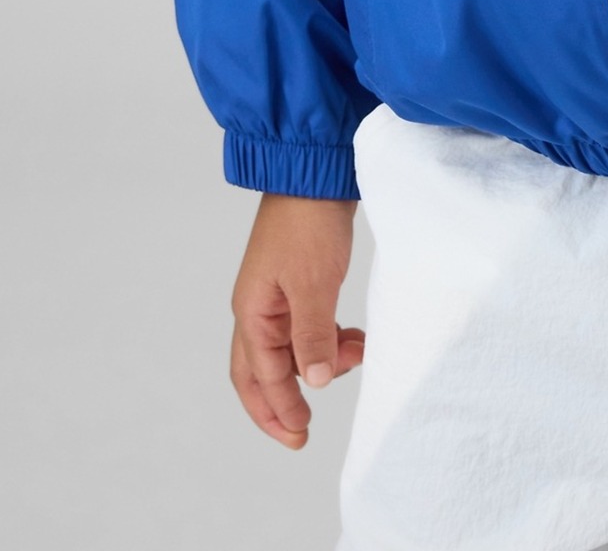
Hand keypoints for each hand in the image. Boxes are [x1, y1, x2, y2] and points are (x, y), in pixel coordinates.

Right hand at [229, 192, 364, 447]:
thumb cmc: (308, 223)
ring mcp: (276, 294)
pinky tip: (353, 339)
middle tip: (301, 434)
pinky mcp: (298, 281)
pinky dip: (327, 338)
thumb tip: (314, 384)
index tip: (300, 435)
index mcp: (252, 311)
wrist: (316, 171)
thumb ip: (313, 337)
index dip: (279, 409)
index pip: (260, 376)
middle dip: (279, 404)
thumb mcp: (314, 284)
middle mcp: (257, 307)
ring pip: (289, 348)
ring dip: (317, 362)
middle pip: (260, 371)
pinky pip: (307, 325)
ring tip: (355, 358)